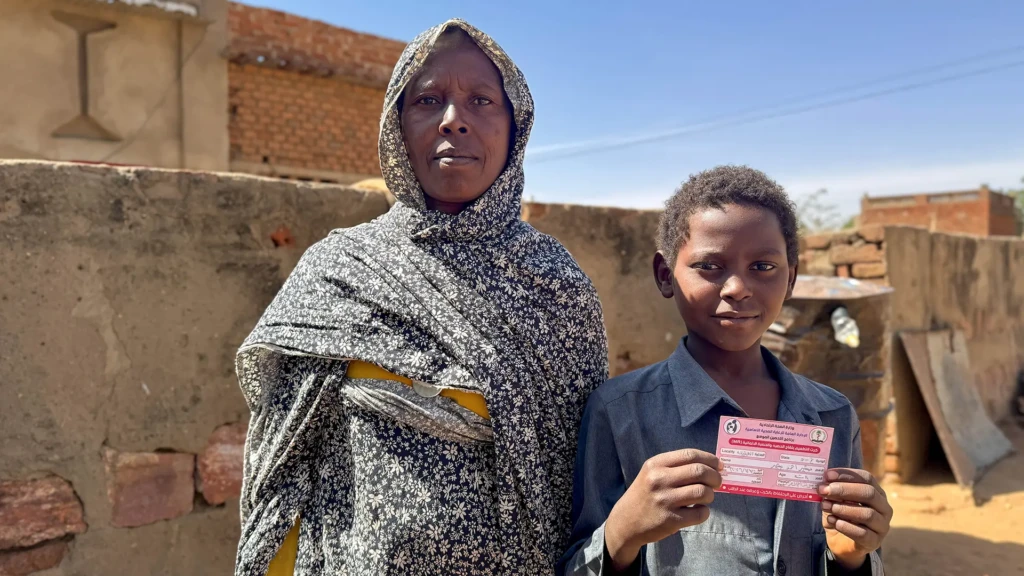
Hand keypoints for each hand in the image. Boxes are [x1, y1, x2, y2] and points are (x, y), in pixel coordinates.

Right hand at [605, 449, 721, 571]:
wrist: (626, 521)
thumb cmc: (645, 494)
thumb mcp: (652, 473)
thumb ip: (677, 467)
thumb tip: (713, 466)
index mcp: (656, 464)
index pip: (690, 455)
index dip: (710, 459)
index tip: (719, 465)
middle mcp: (659, 480)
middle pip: (700, 471)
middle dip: (715, 477)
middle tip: (717, 482)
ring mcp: (665, 500)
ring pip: (703, 492)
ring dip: (710, 495)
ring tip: (705, 497)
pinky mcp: (671, 520)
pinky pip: (700, 514)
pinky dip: (704, 512)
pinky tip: (697, 511)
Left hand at [819, 468, 892, 569]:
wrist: (842, 543)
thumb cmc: (840, 516)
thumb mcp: (834, 501)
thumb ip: (832, 491)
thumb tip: (823, 482)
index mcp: (876, 492)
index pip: (866, 478)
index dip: (846, 475)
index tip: (827, 475)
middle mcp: (883, 507)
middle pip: (869, 493)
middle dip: (844, 490)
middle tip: (824, 490)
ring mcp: (882, 526)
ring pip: (867, 514)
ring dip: (843, 508)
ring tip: (826, 506)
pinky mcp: (875, 542)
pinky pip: (863, 533)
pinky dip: (846, 527)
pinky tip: (833, 521)